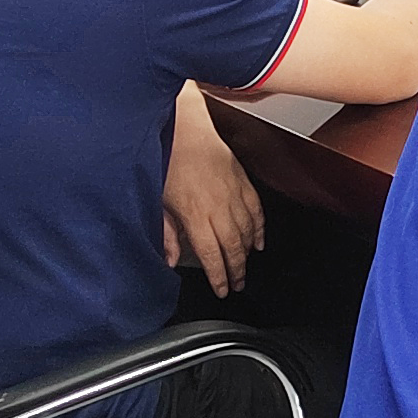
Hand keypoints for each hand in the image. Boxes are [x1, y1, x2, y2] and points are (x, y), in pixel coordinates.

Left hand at [160, 85, 263, 295]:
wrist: (183, 127)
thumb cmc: (167, 160)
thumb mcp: (157, 201)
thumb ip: (166, 233)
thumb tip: (169, 259)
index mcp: (196, 214)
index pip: (212, 255)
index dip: (219, 277)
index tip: (222, 290)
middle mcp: (219, 206)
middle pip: (234, 247)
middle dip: (237, 270)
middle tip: (238, 285)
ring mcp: (234, 193)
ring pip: (248, 230)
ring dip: (248, 252)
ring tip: (246, 267)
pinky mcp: (241, 180)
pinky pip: (257, 210)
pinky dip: (260, 227)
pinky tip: (259, 240)